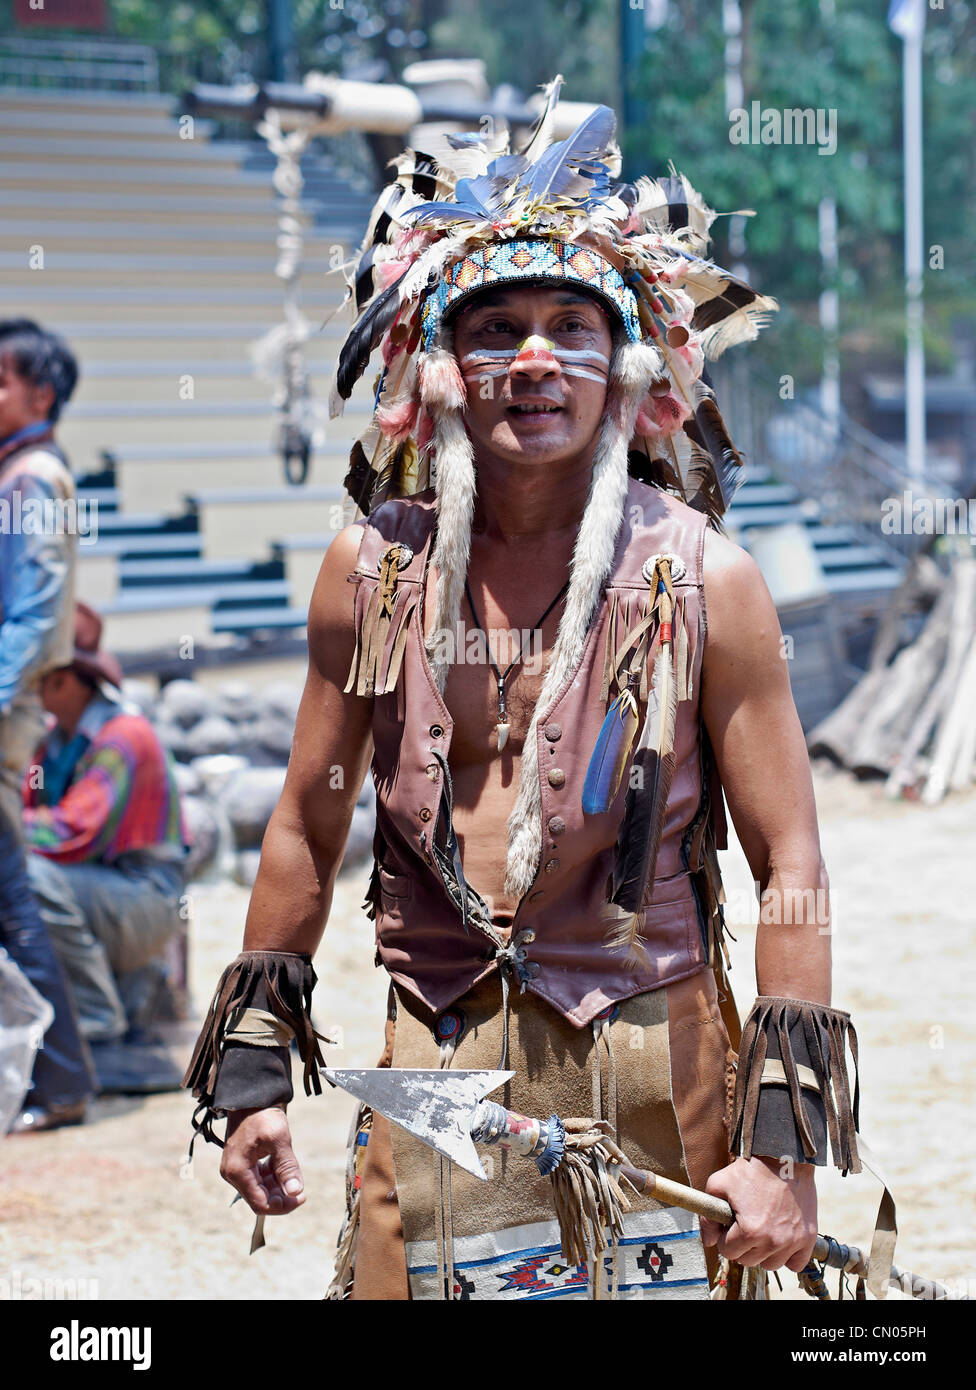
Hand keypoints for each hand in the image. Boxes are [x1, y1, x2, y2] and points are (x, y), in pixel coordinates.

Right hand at [220, 1105, 305, 1215]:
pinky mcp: (242, 1162)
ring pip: (260, 1189)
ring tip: (295, 1177)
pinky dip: (273, 1177)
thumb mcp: (279, 1140)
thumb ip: (287, 1167)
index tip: (301, 1199)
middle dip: (281, 1197)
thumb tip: (296, 1192)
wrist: (252, 1096)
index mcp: (238, 1171)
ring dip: (278, 1187)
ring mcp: (236, 1168)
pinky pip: (258, 1178)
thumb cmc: (263, 1115)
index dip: (282, 1206)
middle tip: (302, 1191)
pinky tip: (284, 1169)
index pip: (260, 1203)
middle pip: (260, 1198)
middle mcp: (233, 1173)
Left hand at [699, 1156, 817, 1271]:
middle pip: (748, 1261)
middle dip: (742, 1245)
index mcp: (749, 1231)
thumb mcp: (718, 1184)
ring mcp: (792, 1241)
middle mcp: (772, 1241)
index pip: (728, 1251)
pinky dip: (788, 1257)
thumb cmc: (751, 1169)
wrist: (784, 1158)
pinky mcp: (808, 1238)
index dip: (725, 1237)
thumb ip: (707, 1216)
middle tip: (745, 1225)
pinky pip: (796, 1264)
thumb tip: (709, 1241)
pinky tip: (781, 1241)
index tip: (730, 1224)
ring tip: (762, 1232)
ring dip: (763, 1252)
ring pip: (771, 1264)